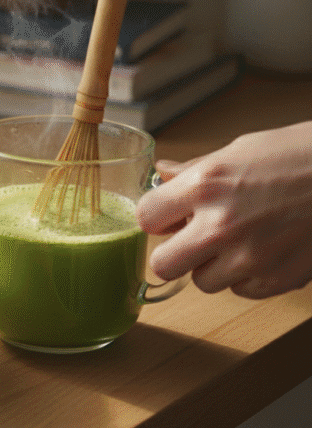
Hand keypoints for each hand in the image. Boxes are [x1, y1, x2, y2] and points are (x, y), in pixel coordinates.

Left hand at [137, 121, 311, 298]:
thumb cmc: (300, 154)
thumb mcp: (240, 150)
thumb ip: (195, 170)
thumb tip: (162, 173)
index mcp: (205, 185)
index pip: (145, 218)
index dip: (156, 218)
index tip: (168, 216)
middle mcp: (221, 224)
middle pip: (163, 264)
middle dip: (174, 253)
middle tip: (192, 240)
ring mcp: (250, 257)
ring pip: (203, 282)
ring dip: (213, 266)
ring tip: (238, 240)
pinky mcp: (277, 279)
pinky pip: (241, 291)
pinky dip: (247, 277)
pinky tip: (265, 251)